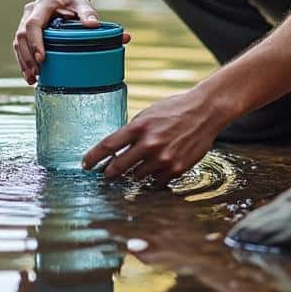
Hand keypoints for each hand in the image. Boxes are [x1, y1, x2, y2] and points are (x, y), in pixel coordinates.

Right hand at [12, 0, 130, 83]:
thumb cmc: (73, 0)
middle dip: (28, 57)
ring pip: (18, 43)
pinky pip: (20, 47)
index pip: (33, 24)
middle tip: (38, 74)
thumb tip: (96, 25)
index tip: (42, 58)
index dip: (36, 42)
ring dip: (24, 62)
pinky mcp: (25, 31)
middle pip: (22, 36)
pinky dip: (24, 62)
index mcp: (43, 5)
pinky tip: (30, 76)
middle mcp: (30, 12)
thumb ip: (89, 13)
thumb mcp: (82, 2)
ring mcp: (25, 21)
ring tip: (32, 79)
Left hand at [81, 88, 227, 181]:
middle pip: (118, 167)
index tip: (85, 165)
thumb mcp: (149, 114)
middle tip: (106, 174)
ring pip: (137, 176)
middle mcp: (149, 144)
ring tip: (140, 165)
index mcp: (139, 127)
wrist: (205, 112)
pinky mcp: (176, 169)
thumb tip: (117, 148)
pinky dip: (154, 176)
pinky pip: (157, 181)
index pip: (108, 145)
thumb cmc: (175, 110)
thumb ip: (133, 131)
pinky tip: (157, 168)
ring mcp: (163, 159)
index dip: (93, 157)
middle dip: (109, 173)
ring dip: (134, 173)